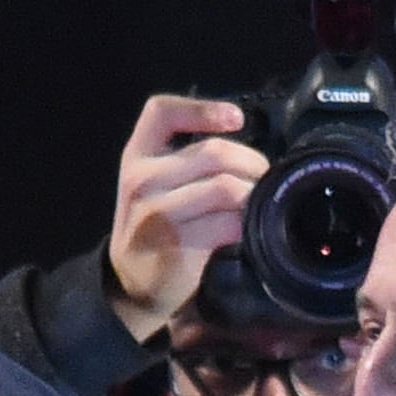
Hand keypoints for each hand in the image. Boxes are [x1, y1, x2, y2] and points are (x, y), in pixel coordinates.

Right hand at [107, 96, 264, 341]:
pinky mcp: (178, 245)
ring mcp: (157, 215)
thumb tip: (242, 142)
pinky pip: (229, 223)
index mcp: (136, 158)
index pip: (161, 113)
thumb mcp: (151, 186)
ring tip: (255, 206)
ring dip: (252, 195)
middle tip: (262, 179)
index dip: (203, 109)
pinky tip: (244, 231)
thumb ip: (182, 160)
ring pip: (226, 187)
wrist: (134, 286)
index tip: (236, 119)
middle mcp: (142, 181)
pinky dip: (246, 225)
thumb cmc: (153, 228)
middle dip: (251, 163)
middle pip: (214, 152)